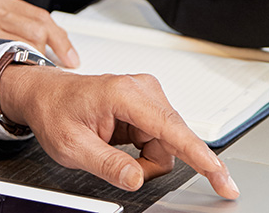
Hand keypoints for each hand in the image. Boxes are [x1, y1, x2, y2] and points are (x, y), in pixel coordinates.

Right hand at [0, 0, 79, 67]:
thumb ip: (21, 29)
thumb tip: (61, 50)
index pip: (41, 17)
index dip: (61, 41)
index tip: (71, 59)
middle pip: (35, 32)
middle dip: (45, 55)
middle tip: (47, 70)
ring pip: (23, 47)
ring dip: (29, 65)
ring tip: (23, 73)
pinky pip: (4, 60)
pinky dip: (13, 70)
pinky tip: (11, 76)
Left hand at [0, 68, 239, 197]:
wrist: (47, 95)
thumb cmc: (56, 112)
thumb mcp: (72, 147)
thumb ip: (107, 164)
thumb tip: (136, 179)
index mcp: (124, 94)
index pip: (171, 130)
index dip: (200, 157)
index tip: (222, 177)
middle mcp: (142, 88)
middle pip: (172, 139)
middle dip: (152, 164)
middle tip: (119, 167)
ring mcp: (147, 93)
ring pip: (167, 142)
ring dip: (147, 159)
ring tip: (112, 152)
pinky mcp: (148, 102)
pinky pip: (160, 137)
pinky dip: (144, 151)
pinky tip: (120, 145)